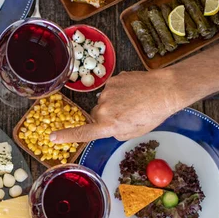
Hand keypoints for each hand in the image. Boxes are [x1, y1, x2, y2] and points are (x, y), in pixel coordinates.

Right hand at [50, 70, 179, 142]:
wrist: (166, 90)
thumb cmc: (153, 114)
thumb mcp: (134, 132)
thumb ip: (115, 132)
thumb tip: (108, 125)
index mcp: (109, 126)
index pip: (82, 133)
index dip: (66, 136)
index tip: (52, 137)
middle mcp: (104, 110)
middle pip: (96, 115)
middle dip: (107, 116)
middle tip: (127, 114)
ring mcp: (107, 93)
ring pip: (104, 101)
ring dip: (114, 102)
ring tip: (133, 101)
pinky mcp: (112, 80)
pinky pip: (110, 88)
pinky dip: (119, 90)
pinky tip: (133, 91)